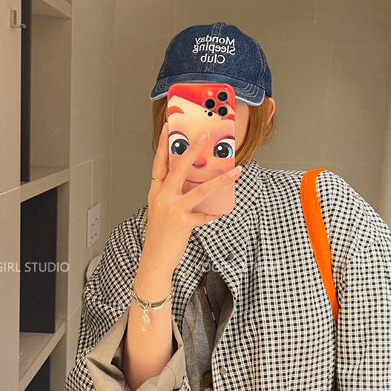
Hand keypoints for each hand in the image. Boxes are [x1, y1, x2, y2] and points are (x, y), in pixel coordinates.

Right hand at [140, 122, 241, 277]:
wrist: (154, 261)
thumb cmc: (160, 237)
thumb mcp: (162, 211)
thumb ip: (174, 196)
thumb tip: (194, 183)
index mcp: (156, 193)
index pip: (159, 163)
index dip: (164, 145)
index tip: (168, 128)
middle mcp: (162, 198)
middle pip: (178, 168)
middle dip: (192, 150)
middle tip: (205, 136)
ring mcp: (172, 209)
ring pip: (200, 190)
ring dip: (221, 180)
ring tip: (235, 171)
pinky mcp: (183, 222)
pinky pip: (205, 215)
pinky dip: (215, 212)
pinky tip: (224, 209)